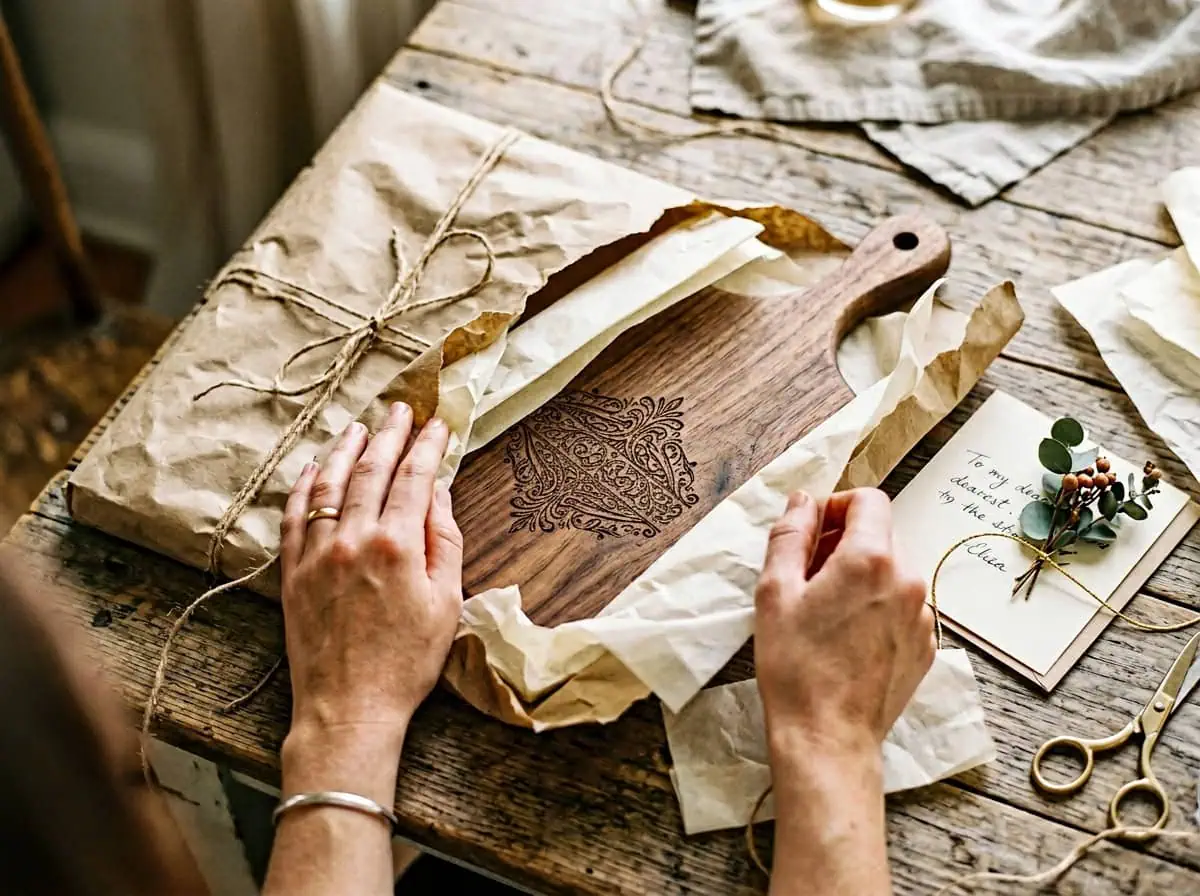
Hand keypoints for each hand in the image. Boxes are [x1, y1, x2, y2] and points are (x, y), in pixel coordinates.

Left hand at [279, 403, 463, 765]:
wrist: (349, 707)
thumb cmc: (407, 662)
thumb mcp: (447, 603)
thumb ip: (444, 542)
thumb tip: (438, 495)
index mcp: (398, 545)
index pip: (415, 478)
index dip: (428, 446)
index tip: (438, 425)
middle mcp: (353, 539)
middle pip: (371, 471)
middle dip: (389, 435)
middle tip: (401, 410)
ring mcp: (317, 553)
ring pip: (329, 485)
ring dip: (345, 450)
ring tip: (359, 426)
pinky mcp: (292, 572)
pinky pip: (294, 516)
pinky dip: (303, 487)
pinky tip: (312, 469)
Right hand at [754, 488, 934, 764]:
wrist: (827, 737)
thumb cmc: (795, 667)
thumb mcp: (775, 591)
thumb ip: (791, 535)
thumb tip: (803, 501)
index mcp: (871, 559)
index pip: (868, 500)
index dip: (836, 506)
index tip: (813, 530)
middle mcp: (907, 580)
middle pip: (881, 535)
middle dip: (845, 542)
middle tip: (808, 575)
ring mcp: (921, 616)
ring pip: (892, 572)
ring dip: (862, 576)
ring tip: (826, 612)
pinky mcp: (925, 646)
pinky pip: (902, 607)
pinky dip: (877, 608)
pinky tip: (846, 637)